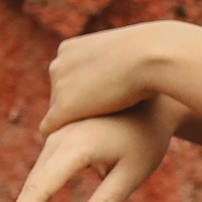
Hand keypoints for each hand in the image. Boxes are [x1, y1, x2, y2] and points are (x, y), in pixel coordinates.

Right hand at [0, 99, 180, 201]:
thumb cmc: (147, 137)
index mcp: (74, 148)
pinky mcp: (58, 144)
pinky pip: (41, 180)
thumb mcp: (134, 171)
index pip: (40, 189)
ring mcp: (54, 141)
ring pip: (33, 188)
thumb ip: (108, 200)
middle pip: (32, 193)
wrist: (151, 96)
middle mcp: (56, 142)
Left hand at [38, 20, 181, 135]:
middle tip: (97, 124)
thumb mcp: (131, 53)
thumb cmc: (151, 56)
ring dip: (72, 124)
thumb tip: (129, 66)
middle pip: (60, 95)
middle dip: (76, 108)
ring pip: (57, 113)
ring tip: (92, 139)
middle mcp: (59, 65)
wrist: (149, 57)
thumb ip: (120, 61)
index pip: (69, 76)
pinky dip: (57, 138)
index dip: (85, 92)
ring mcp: (59, 87)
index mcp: (69, 49)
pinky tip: (70, 152)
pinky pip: (49, 128)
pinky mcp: (63, 110)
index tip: (100, 105)